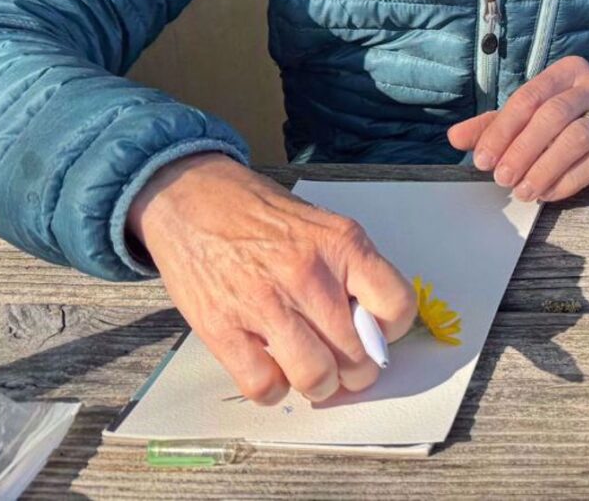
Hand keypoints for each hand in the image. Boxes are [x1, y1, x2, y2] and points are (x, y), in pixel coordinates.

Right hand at [127, 153, 416, 404]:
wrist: (193, 198)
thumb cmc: (262, 216)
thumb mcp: (322, 226)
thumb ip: (351, 270)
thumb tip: (371, 326)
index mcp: (342, 244)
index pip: (396, 305)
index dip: (391, 330)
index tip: (376, 333)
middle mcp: (308, 275)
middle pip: (357, 354)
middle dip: (357, 371)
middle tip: (345, 366)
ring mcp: (264, 303)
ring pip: (316, 377)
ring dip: (320, 386)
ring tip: (313, 375)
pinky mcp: (222, 329)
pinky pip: (264, 385)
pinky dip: (274, 390)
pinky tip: (273, 371)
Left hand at [446, 54, 588, 202]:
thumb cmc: (578, 116)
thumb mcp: (537, 114)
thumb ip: (497, 123)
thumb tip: (455, 137)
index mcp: (567, 72)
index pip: (529, 97)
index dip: (503, 129)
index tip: (482, 159)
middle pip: (553, 115)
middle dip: (523, 150)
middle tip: (501, 178)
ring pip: (577, 137)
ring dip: (545, 168)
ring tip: (524, 191)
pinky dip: (569, 180)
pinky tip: (550, 193)